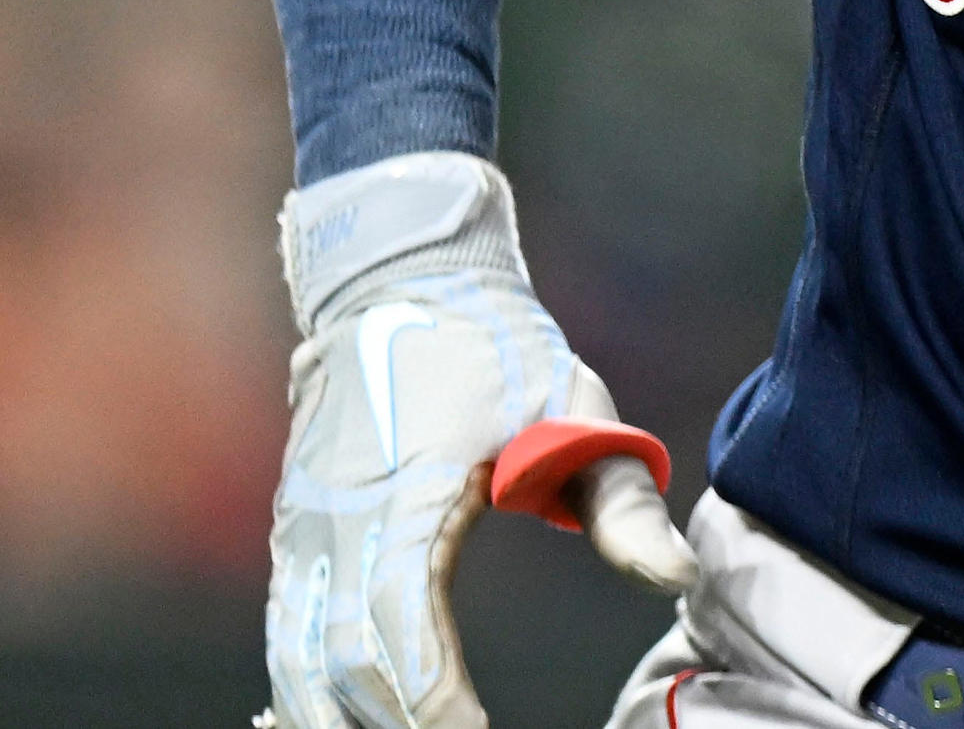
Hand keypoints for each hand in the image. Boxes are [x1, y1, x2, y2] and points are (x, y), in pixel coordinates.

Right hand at [263, 153, 693, 728]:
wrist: (397, 279)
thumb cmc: (493, 344)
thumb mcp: (575, 405)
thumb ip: (624, 501)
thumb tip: (677, 577)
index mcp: (400, 496)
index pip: (397, 627)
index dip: (431, 698)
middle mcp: (333, 523)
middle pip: (338, 666)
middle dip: (392, 725)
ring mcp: (303, 532)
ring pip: (297, 662)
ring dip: (342, 718)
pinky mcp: (295, 535)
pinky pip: (285, 634)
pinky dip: (303, 692)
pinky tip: (325, 725)